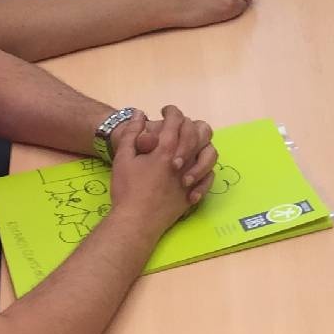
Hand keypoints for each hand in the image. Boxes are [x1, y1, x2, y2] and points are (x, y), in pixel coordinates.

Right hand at [106, 105, 217, 228]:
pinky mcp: (195, 193)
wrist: (135, 221)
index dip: (171, 111)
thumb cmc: (127, 189)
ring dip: (201, 146)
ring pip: (209, 153)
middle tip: (176, 126)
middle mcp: (184, 160)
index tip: (166, 112)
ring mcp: (192, 177)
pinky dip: (205, 170)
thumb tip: (140, 113)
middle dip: (187, 124)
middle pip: (197, 132)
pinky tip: (194, 170)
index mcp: (166, 148)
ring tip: (190, 147)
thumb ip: (132, 133)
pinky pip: (210, 177)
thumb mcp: (123, 157)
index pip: (176, 120)